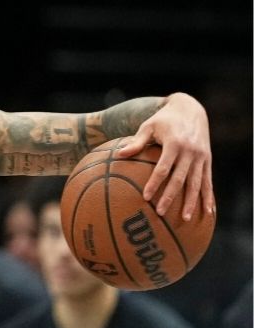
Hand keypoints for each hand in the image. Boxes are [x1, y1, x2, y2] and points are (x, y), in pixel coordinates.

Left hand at [116, 93, 212, 220]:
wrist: (190, 108)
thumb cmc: (163, 119)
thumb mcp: (148, 126)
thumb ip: (136, 142)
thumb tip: (118, 155)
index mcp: (174, 143)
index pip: (163, 168)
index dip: (154, 183)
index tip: (145, 197)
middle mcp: (190, 151)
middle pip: (180, 179)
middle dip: (170, 197)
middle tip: (160, 213)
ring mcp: (201, 156)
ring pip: (197, 183)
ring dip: (192, 202)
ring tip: (186, 219)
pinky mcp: (207, 159)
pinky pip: (208, 181)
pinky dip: (208, 196)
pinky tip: (208, 211)